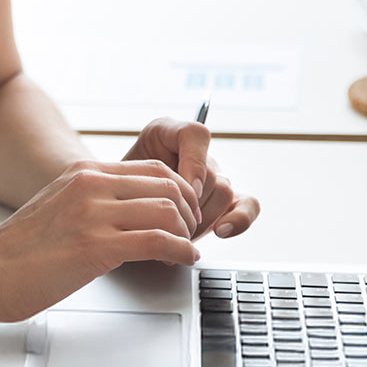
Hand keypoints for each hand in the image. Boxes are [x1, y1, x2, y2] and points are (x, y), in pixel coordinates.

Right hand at [0, 159, 202, 323]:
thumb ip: (91, 199)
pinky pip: (158, 241)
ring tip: (185, 249)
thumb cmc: (21, 249)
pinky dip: (181, 251)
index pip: (153, 168)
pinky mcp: (96, 246)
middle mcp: (90, 186)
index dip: (180, 190)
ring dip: (187, 233)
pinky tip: (183, 260)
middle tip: (191, 232)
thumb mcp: (59, 205)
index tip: (185, 212)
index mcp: (83, 173)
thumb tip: (127, 210)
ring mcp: (93, 214)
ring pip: (167, 211)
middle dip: (189, 211)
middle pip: (167, 186)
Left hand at [122, 118, 258, 239]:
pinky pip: (248, 204)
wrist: (120, 203)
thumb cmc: (118, 187)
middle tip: (170, 224)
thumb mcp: (120, 173)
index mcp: (168, 131)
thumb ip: (141, 175)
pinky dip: (239, 219)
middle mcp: (194, 150)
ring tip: (178, 234)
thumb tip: (172, 201)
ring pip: (225, 192)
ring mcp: (212, 174)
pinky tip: (221, 231)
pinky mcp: (225, 198)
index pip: (196, 134)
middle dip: (193, 204)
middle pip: (211, 173)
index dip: (195, 165)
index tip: (187, 191)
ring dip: (204, 218)